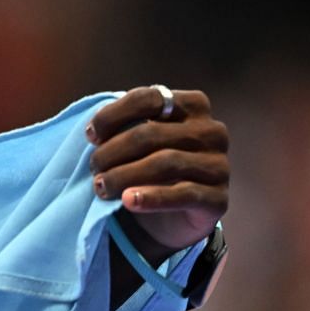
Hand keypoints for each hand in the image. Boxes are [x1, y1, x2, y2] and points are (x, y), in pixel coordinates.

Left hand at [87, 86, 229, 257]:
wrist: (175, 211)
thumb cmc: (150, 162)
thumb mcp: (139, 138)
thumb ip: (123, 126)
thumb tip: (93, 133)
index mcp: (193, 105)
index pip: (149, 98)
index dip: (112, 115)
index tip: (90, 135)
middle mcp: (212, 131)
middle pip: (151, 134)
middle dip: (112, 151)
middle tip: (93, 167)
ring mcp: (219, 165)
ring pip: (165, 164)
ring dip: (124, 175)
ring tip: (101, 186)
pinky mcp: (219, 198)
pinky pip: (183, 195)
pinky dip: (152, 198)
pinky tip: (128, 200)